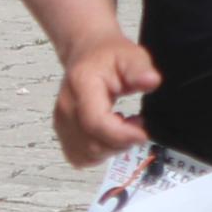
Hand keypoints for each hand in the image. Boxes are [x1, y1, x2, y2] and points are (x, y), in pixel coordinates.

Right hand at [50, 32, 161, 164]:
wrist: (86, 54)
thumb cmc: (107, 56)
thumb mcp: (130, 55)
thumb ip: (139, 69)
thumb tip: (150, 81)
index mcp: (81, 86)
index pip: (96, 123)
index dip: (122, 135)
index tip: (142, 131)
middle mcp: (66, 107)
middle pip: (93, 144)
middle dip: (121, 142)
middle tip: (135, 123)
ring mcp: (61, 122)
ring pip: (88, 155)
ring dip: (111, 148)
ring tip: (122, 126)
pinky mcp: (63, 134)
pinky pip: (80, 157)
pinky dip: (98, 152)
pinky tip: (108, 135)